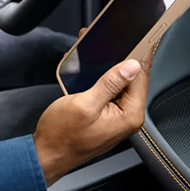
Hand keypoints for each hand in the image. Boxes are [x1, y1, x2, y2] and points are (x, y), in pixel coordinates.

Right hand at [33, 39, 154, 185]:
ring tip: (96, 50)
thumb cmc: (61, 135)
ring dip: (109, 67)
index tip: (143, 34)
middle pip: (132, 79)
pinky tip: (90, 69)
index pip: (141, 76)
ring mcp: (117, 117)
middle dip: (121, 57)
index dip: (140, 53)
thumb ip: (110, 83)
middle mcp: (127, 117)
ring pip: (119, 83)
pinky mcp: (106, 116)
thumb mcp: (84, 104)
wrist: (46, 155)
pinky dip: (101, 78)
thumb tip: (132, 66)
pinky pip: (109, 92)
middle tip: (113, 37)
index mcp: (128, 115)